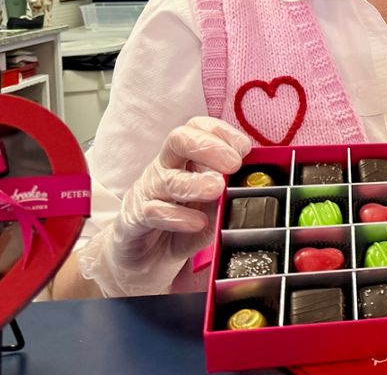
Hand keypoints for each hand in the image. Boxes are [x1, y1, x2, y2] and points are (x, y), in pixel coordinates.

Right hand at [79, 117, 249, 296]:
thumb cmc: (181, 225)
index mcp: (185, 159)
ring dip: (195, 183)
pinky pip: (153, 212)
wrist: (142, 258)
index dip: (222, 132)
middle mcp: (165, 169)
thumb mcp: (212, 209)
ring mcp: (148, 192)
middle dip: (208, 146)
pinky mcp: (135, 220)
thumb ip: (229, 197)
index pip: (198, 129)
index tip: (245, 149)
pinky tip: (197, 222)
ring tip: (216, 189)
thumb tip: (251, 189)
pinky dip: (178, 216)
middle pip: (179, 140)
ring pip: (169, 179)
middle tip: (233, 164)